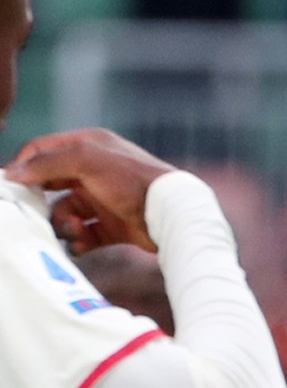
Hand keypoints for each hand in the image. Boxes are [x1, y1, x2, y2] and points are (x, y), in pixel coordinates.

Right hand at [5, 128, 176, 253]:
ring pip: (63, 214)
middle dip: (40, 202)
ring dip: (63, 224)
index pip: (42, 151)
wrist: (170, 214)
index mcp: (88, 147)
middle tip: (33, 214)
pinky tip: (82, 241)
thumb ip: (48, 163)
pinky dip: (77, 241)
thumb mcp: (87, 161)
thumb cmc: (133, 180)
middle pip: (48, 186)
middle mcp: (93, 171)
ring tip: (75, 228)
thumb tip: (12, 172)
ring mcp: (101, 200)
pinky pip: (81, 236)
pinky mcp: (110, 227)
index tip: (9, 187)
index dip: (23, 166)